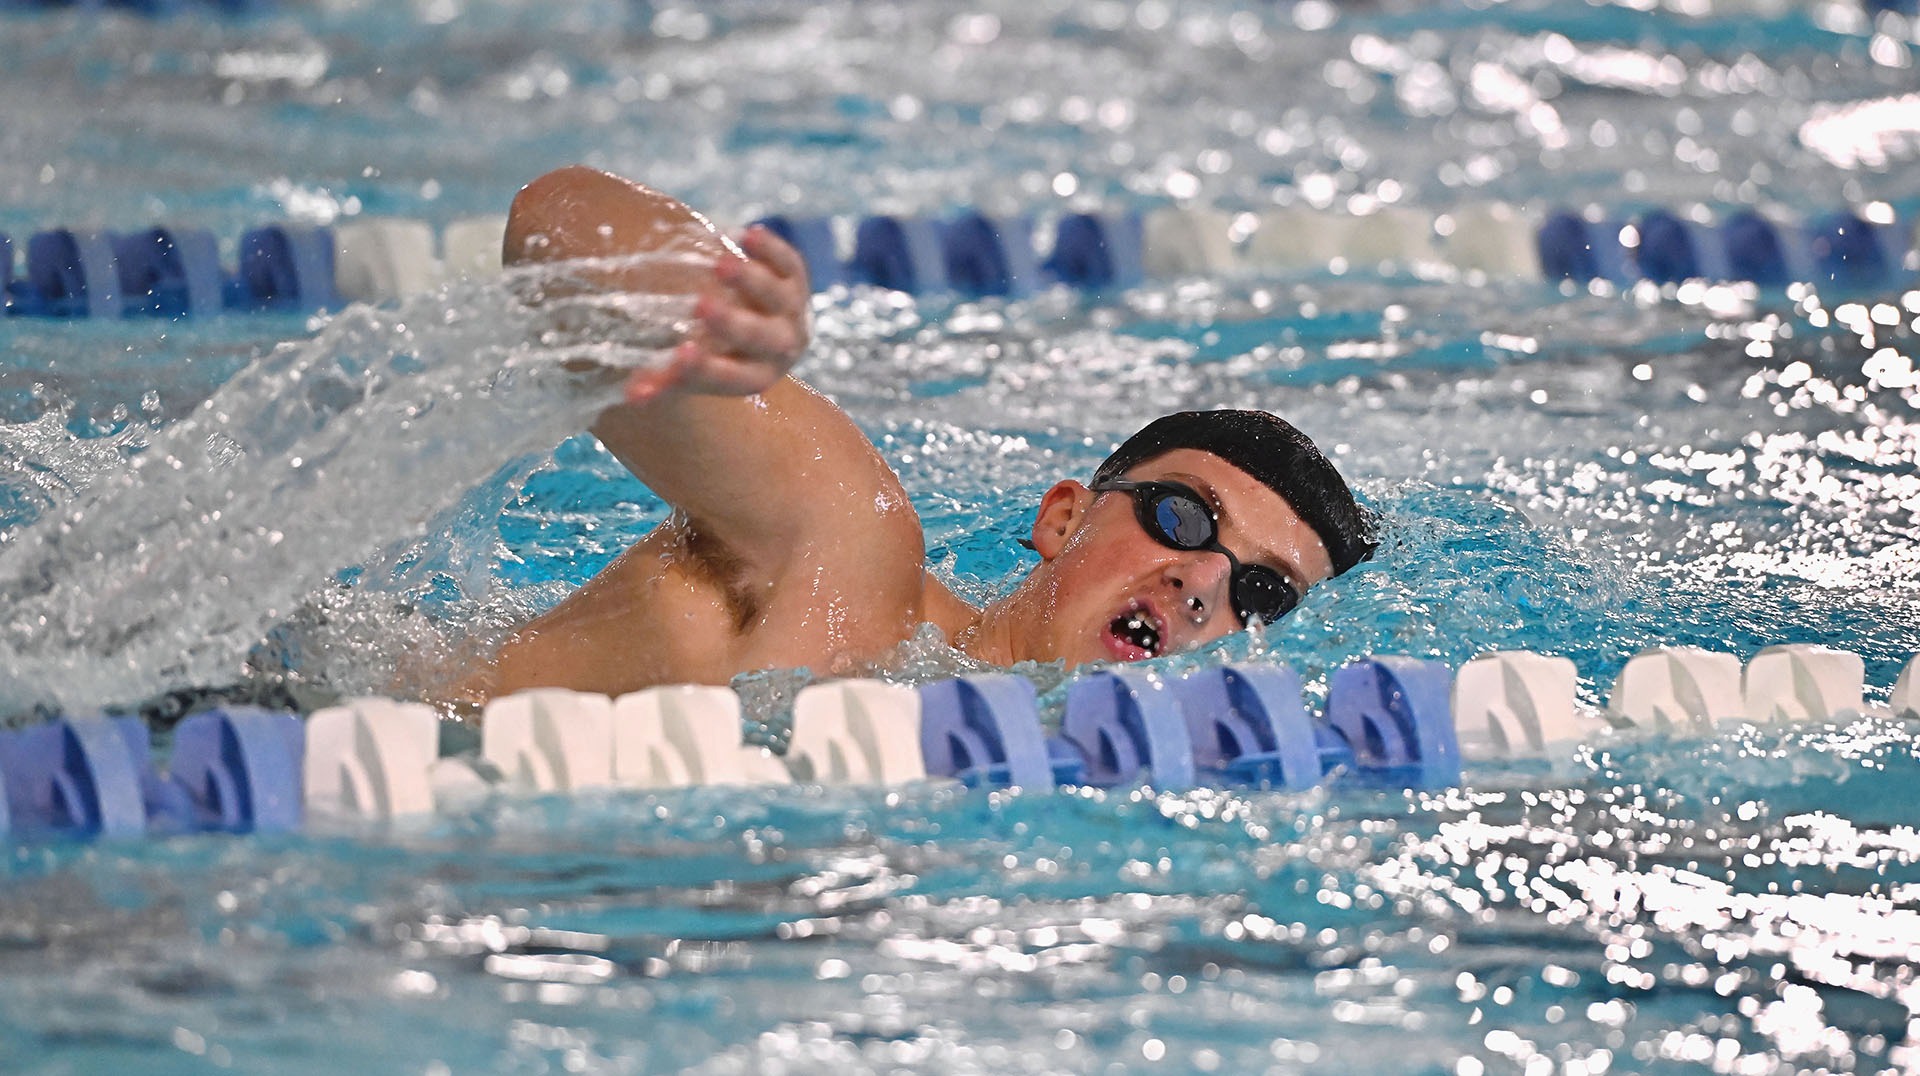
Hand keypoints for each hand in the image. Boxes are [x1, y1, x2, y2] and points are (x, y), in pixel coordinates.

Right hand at [625, 225, 811, 403]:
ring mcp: (792, 312)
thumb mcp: (693, 368)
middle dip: (731, 323)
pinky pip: (790, 263)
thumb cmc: (717, 351)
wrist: (765, 327)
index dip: (706, 369)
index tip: (680, 352)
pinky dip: (772, 249)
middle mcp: (781, 348)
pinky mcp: (796, 279)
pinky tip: (746, 235)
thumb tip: (633, 396)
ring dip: (750, 280)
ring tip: (719, 265)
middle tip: (699, 305)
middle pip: (761, 339)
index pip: (731, 378)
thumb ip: (663, 379)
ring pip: (778, 298)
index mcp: (754, 377)